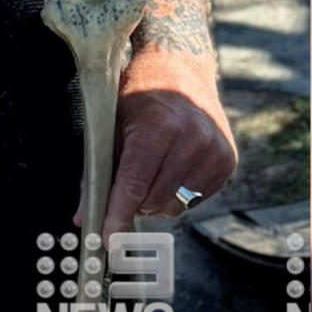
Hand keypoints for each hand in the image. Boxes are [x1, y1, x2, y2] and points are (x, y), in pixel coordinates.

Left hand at [74, 52, 237, 241]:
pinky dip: (178, 192)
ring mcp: (214, 151)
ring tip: (153, 169)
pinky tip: (175, 166)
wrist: (181, 70)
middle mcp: (192, 140)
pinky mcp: (228, 161)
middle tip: (129, 180)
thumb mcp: (112, 129)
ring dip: (156, 200)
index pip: (134, 187)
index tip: (108, 241)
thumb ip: (96, 175)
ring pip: (174, 206)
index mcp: (158, 128)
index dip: (118, 217)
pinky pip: (195, 200)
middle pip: (152, 201)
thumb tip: (84, 219)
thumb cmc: (138, 99)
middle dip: (134, 201)